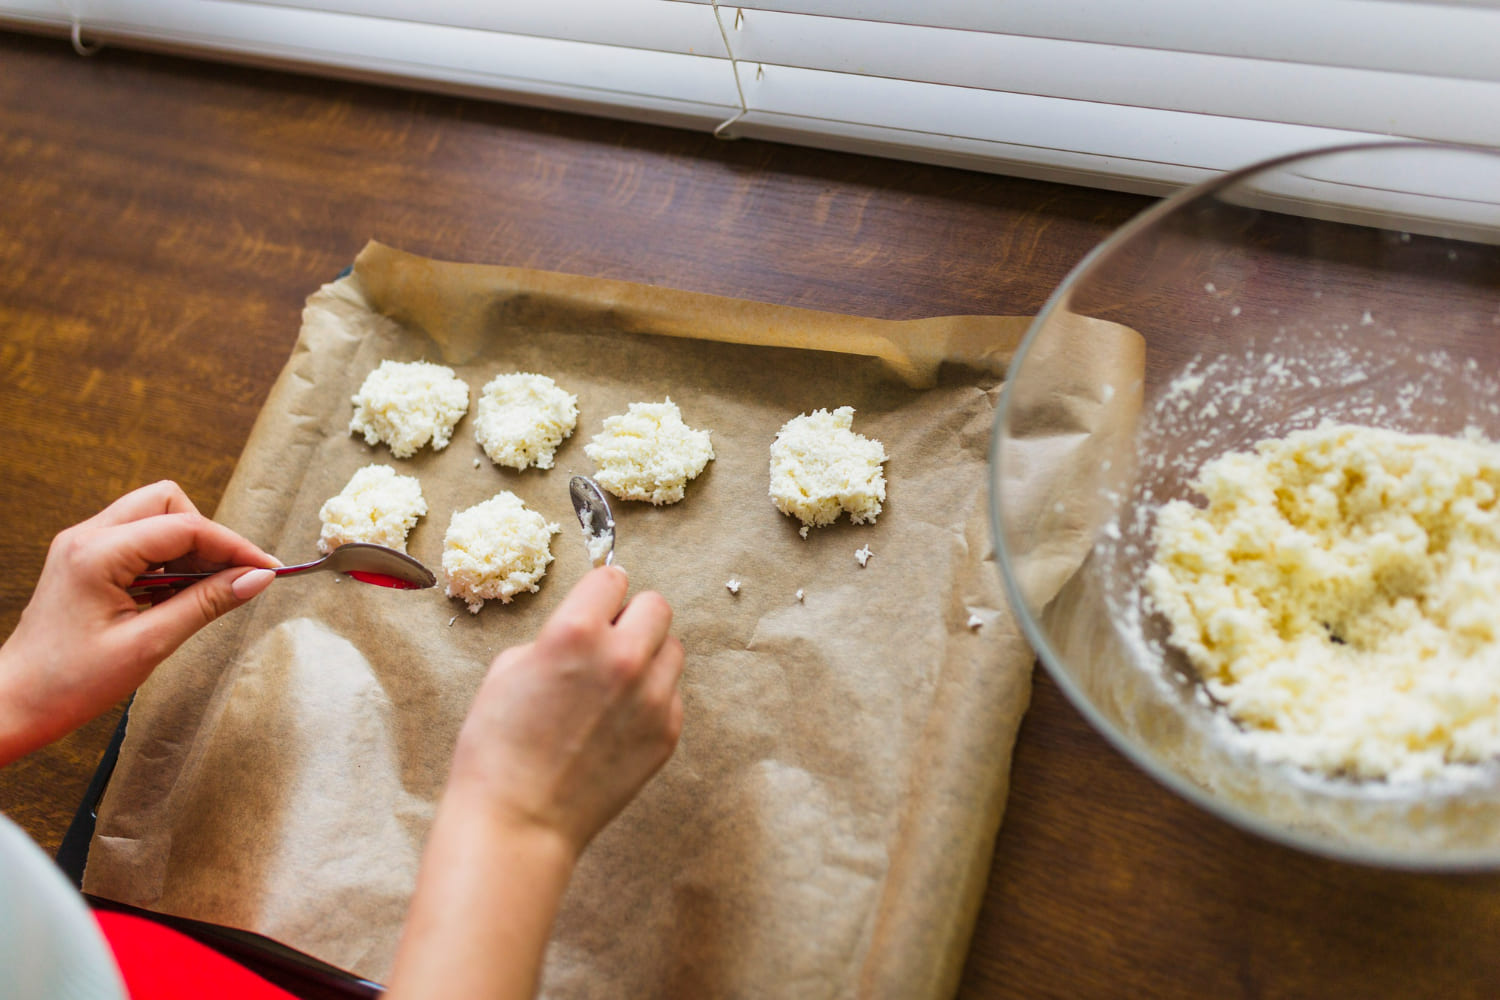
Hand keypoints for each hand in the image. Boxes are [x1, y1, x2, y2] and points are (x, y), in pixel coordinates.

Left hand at [0, 480, 277, 764]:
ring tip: (198, 594)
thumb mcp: (149, 645)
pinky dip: (165, 561)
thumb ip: (206, 604)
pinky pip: (138, 540)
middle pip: (167, 502)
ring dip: (186, 549)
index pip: (185, 527)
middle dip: (206, 536)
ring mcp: (82, 546)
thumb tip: (256, 579)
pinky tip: (173, 597)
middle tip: (228, 578)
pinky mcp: (84, 560)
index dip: (234, 546)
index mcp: (97, 554)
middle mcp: (87, 537)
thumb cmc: (68, 683)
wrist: (15, 703)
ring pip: (154, 517)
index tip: (266, 569)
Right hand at [448, 564, 684, 858]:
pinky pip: (671, 694)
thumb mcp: (509, 667)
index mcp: (577, 631)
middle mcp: (624, 657)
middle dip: (631, 617)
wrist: (518, 820)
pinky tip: (617, 721)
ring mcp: (653, 698)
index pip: (612, 579)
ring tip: (613, 684)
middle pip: (656, 606)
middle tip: (608, 642)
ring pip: (671, 649)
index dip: (599, 593)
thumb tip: (588, 629)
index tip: (595, 605)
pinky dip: (651, 698)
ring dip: (648, 655)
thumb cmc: (498, 746)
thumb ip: (558, 636)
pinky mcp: (667, 733)